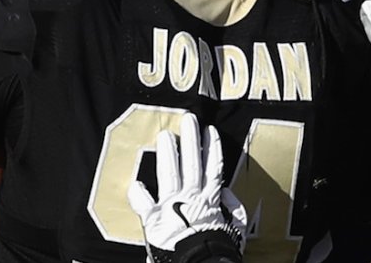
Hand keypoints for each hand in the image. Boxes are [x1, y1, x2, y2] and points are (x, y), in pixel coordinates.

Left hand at [128, 113, 245, 262]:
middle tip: (188, 120)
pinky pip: (143, 203)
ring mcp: (171, 206)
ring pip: (169, 173)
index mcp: (210, 202)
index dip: (212, 149)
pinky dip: (138, 193)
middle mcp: (190, 199)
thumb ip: (234, 210)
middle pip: (192, 163)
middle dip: (191, 140)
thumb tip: (229, 194)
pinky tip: (135, 182)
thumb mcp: (235, 230)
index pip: (213, 169)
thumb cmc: (218, 250)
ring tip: (165, 135)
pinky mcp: (154, 219)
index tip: (210, 131)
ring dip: (168, 153)